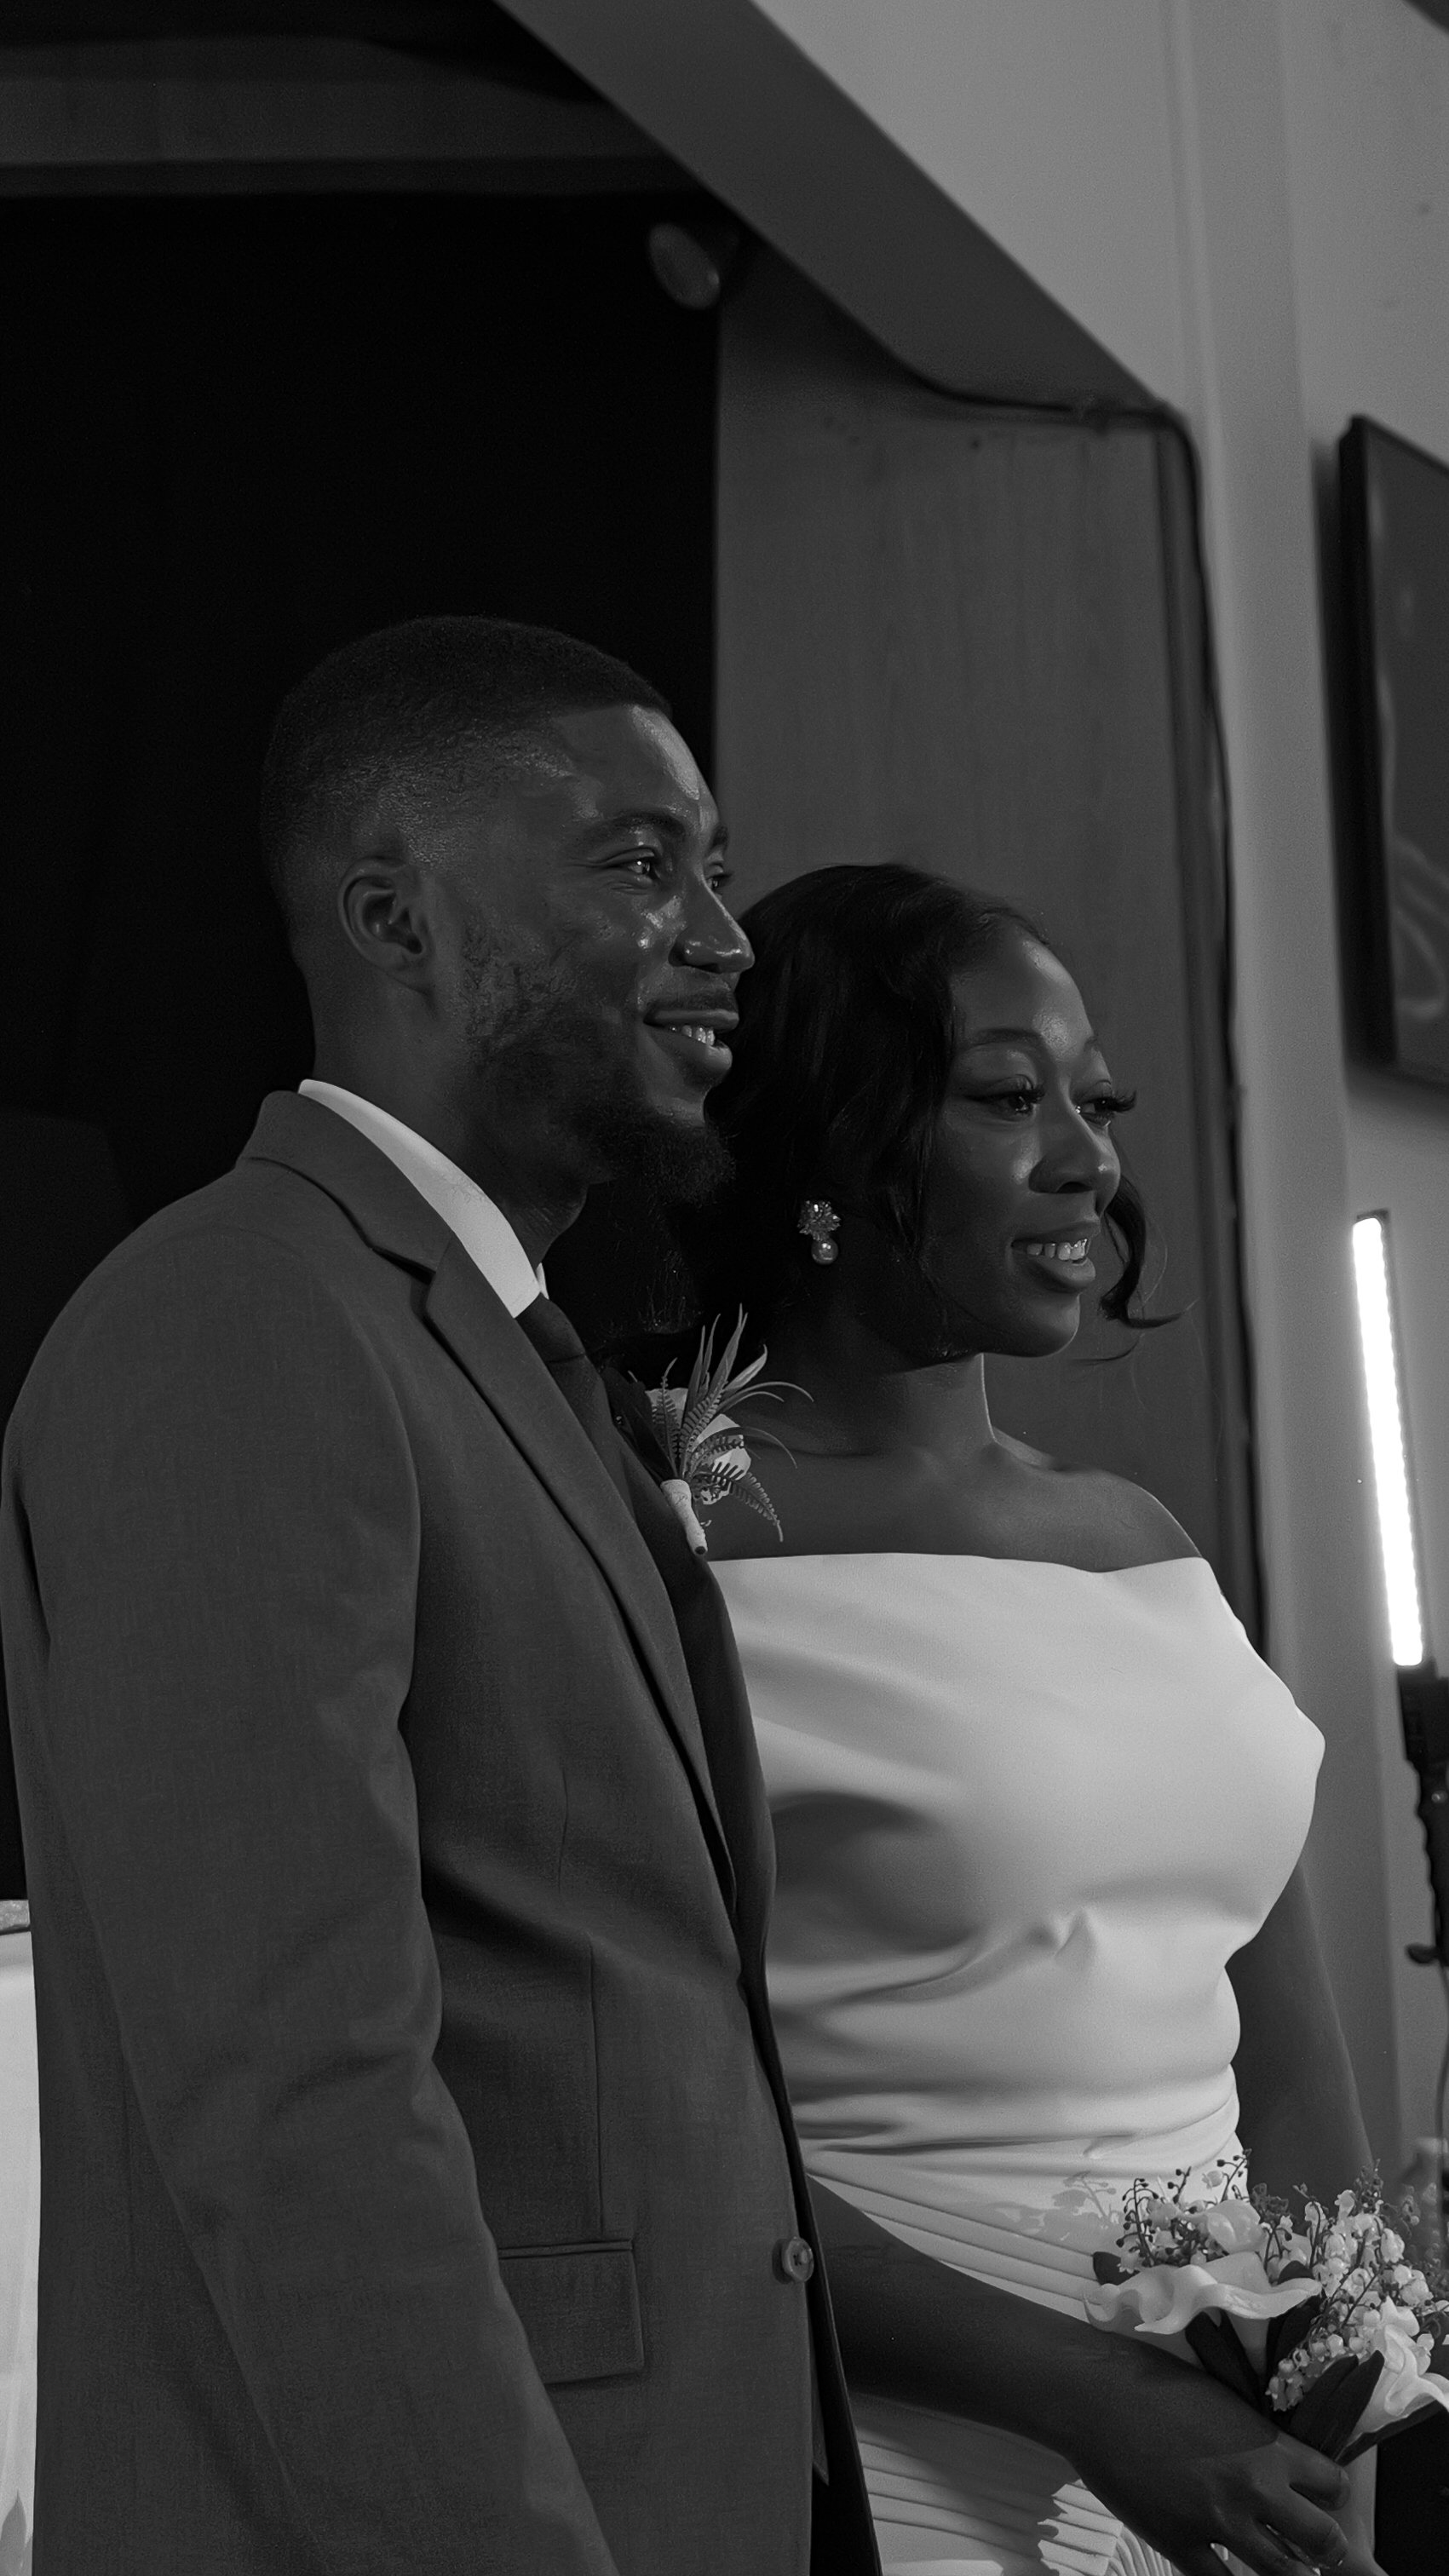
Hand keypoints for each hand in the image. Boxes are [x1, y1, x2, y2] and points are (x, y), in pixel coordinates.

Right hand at [1062, 2361, 1360, 2575]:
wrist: (1097, 2397)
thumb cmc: (1156, 2381)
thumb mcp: (1223, 2399)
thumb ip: (1255, 2437)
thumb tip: (1276, 2459)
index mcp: (1269, 2446)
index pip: (1334, 2486)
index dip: (1332, 2496)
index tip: (1323, 2498)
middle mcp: (1254, 2489)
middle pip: (1323, 2542)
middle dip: (1327, 2548)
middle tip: (1318, 2549)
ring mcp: (1218, 2521)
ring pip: (1280, 2572)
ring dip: (1286, 2571)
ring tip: (1281, 2565)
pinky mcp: (1180, 2543)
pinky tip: (1228, 2570)